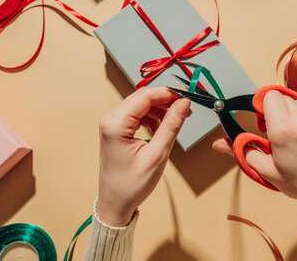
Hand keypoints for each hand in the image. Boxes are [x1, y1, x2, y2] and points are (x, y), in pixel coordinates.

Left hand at [97, 87, 190, 225]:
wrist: (116, 203)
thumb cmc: (131, 186)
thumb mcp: (157, 155)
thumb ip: (171, 125)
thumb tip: (183, 104)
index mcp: (115, 124)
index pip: (145, 96)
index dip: (168, 93)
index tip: (186, 96)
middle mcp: (110, 120)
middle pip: (142, 98)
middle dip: (166, 100)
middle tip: (186, 107)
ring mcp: (112, 124)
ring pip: (141, 105)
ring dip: (160, 109)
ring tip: (177, 119)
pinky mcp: (116, 130)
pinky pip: (137, 115)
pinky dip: (152, 118)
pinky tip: (162, 128)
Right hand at [213, 90, 296, 216]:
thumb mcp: (267, 171)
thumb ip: (241, 152)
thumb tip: (218, 143)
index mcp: (283, 130)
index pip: (268, 96)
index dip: (263, 107)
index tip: (264, 121)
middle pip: (281, 98)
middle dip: (277, 111)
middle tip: (279, 132)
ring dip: (293, 114)